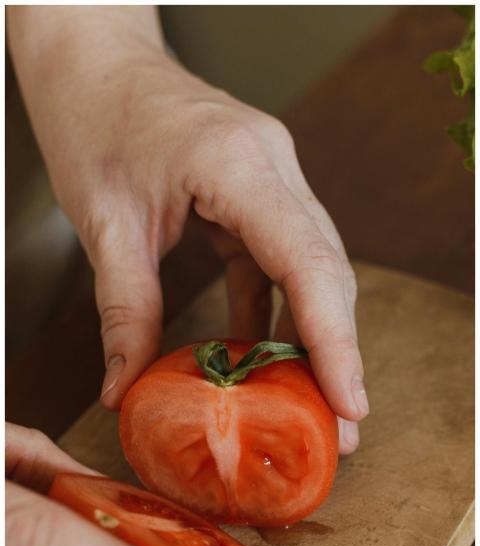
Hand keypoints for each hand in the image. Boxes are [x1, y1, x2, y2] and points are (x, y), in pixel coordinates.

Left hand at [8, 7, 367, 453]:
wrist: (96, 66)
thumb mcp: (104, 224)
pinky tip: (264, 350)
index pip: (308, 262)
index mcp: (239, 165)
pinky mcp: (257, 192)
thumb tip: (124, 390)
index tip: (349, 402)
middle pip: (326, 270)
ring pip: (314, 266)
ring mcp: (272, 176)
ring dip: (314, 335)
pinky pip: (279, 259)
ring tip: (313, 402)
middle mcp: (273, 167)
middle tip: (341, 426)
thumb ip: (124, 311)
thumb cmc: (95, 123)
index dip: (335, 339)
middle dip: (336, 352)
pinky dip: (276, 307)